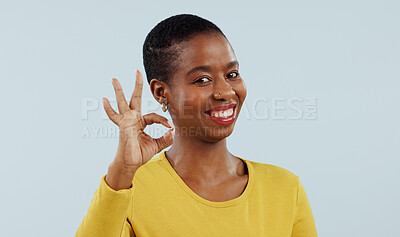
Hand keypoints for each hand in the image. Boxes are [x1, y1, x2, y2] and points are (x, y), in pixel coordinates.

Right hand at [102, 70, 174, 188]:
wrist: (130, 164)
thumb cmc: (140, 154)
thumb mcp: (157, 145)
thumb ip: (165, 138)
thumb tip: (174, 131)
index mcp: (141, 122)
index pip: (154, 116)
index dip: (163, 120)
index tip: (171, 127)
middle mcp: (133, 119)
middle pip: (135, 98)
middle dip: (137, 85)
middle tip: (137, 71)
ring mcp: (126, 121)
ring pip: (123, 102)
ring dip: (119, 90)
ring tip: (113, 79)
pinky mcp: (122, 126)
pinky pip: (114, 116)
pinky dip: (109, 109)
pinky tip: (103, 99)